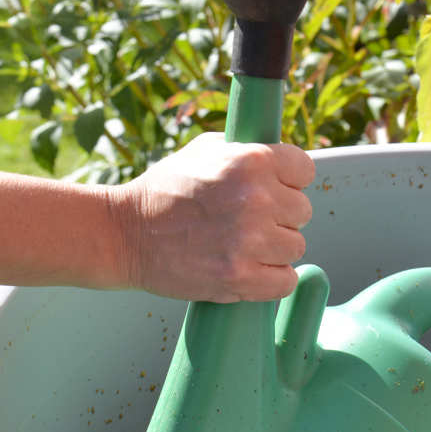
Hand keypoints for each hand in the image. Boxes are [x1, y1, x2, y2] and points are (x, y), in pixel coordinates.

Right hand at [113, 132, 314, 301]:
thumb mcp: (205, 150)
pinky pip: (285, 281)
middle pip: (302, 211)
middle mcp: (256, 199)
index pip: (304, 170)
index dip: (288, 180)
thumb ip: (249, 151)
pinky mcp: (240, 278)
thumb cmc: (165, 191)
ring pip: (296, 247)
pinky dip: (270, 278)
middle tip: (248, 219)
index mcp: (251, 161)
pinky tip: (248, 267)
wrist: (126, 235)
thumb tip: (283, 160)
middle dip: (279, 215)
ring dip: (274, 248)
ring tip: (242, 243)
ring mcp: (249, 242)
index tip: (272, 188)